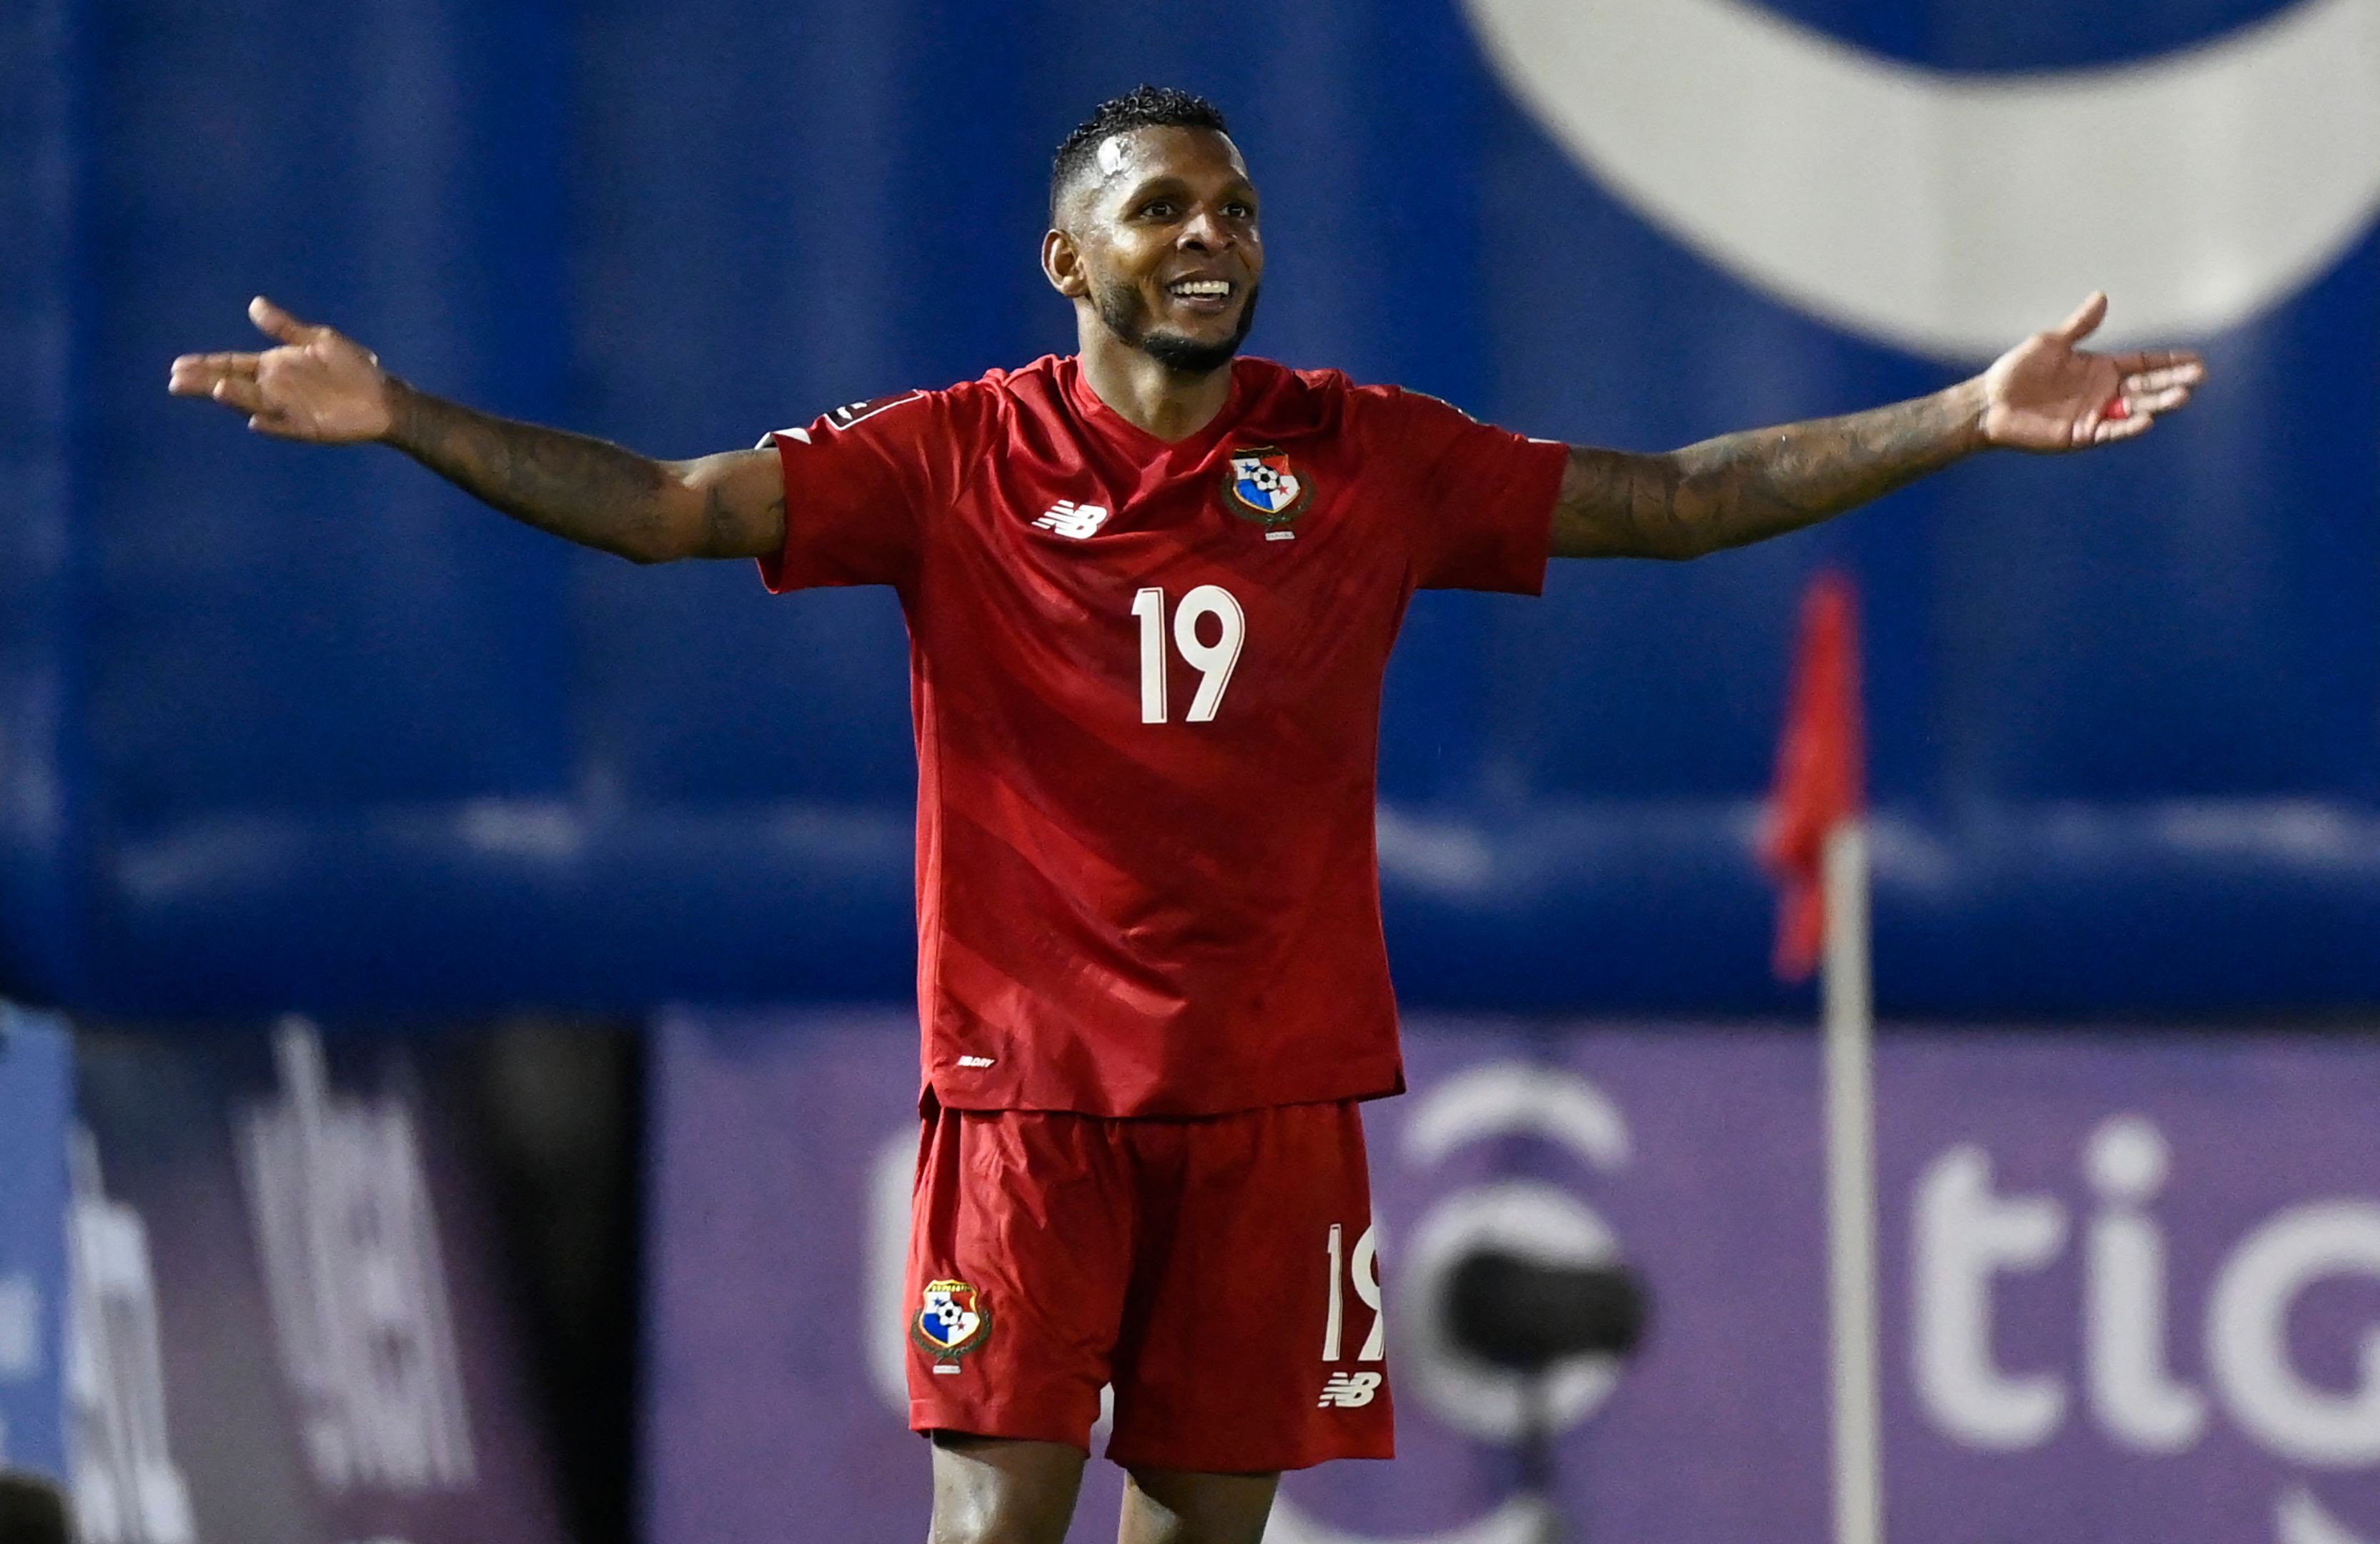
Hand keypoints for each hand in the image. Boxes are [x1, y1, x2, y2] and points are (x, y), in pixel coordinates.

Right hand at [167, 297, 397, 441]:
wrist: (384, 397)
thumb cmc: (353, 367)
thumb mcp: (319, 340)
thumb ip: (284, 327)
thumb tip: (254, 304)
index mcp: (274, 366)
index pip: (232, 364)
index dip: (207, 365)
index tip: (178, 365)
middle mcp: (276, 389)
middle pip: (233, 385)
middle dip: (206, 382)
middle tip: (176, 381)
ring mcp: (290, 410)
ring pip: (254, 404)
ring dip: (236, 399)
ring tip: (214, 390)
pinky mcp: (308, 428)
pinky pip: (285, 428)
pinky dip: (272, 425)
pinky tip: (256, 422)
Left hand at [1977, 292, 2205, 452]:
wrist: (1990, 401)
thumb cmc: (2017, 371)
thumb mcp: (2051, 343)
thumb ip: (2080, 325)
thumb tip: (2103, 296)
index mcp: (2101, 369)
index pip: (2143, 364)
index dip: (2168, 362)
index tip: (2196, 360)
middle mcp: (2104, 393)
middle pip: (2147, 386)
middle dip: (2173, 382)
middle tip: (2199, 378)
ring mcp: (2095, 414)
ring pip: (2136, 409)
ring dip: (2159, 404)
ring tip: (2182, 396)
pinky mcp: (2081, 434)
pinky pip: (2111, 431)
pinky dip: (2128, 427)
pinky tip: (2146, 420)